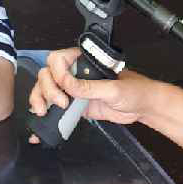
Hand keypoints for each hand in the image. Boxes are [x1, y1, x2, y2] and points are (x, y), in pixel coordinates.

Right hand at [27, 48, 157, 141]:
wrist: (143, 107)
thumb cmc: (135, 90)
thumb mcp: (113, 89)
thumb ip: (90, 87)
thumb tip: (67, 84)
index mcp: (85, 62)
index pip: (58, 59)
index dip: (57, 72)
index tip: (64, 85)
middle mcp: (77, 74)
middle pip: (48, 75)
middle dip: (47, 89)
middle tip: (60, 103)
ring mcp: (75, 90)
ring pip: (47, 90)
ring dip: (39, 99)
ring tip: (42, 112)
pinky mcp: (76, 106)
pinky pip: (56, 108)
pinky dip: (46, 115)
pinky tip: (40, 124)